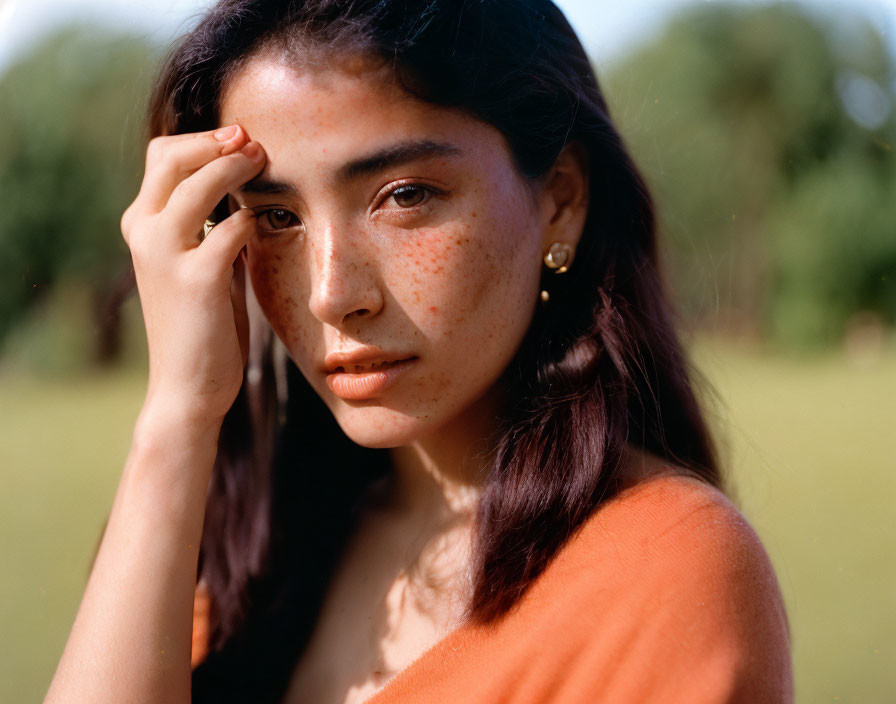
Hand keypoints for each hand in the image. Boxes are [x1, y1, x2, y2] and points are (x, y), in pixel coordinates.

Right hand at [120, 125, 265, 426]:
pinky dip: (250, 220)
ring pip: (196, 181)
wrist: (188, 388)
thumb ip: (214, 232)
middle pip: (171, 156)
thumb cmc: (203, 327)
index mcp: (143, 226)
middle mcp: (145, 233)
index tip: (241, 140)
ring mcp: (165, 255)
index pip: (163, 157)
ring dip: (234, 167)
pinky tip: (262, 226)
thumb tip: (246, 199)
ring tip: (264, 163)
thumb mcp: (204, 268)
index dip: (202, 141)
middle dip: (217, 141)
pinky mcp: (196, 280)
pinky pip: (228, 230)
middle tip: (255, 143)